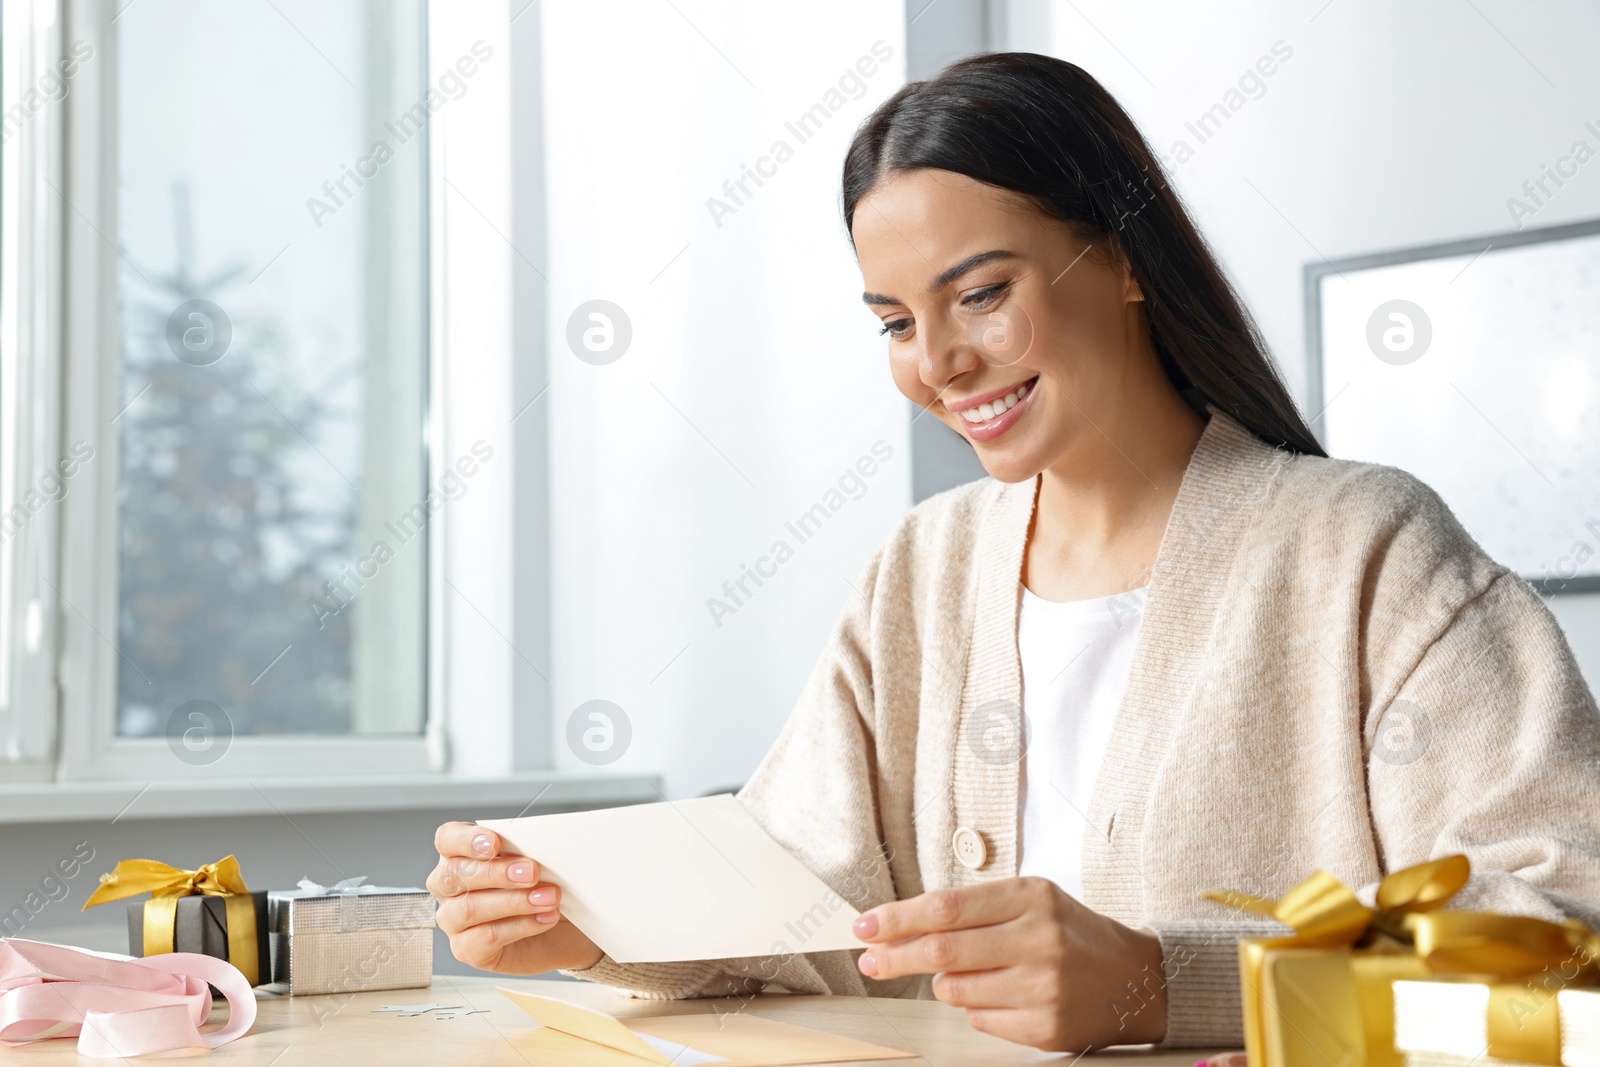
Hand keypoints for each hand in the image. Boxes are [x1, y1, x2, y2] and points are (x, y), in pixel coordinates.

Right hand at [428, 822, 603, 974]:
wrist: (560, 928)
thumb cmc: (541, 886)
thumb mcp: (535, 861)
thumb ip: (525, 850)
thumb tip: (535, 845)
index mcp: (458, 854)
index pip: (447, 839)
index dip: (467, 839)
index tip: (495, 842)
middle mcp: (448, 888)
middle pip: (455, 874)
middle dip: (496, 872)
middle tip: (533, 871)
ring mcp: (452, 921)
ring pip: (469, 908)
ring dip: (514, 901)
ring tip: (549, 897)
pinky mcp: (467, 950)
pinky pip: (487, 937)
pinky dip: (521, 925)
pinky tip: (545, 917)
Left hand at [852, 876, 1166, 1050]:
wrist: (1134, 978)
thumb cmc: (1069, 933)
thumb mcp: (1030, 901)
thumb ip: (972, 911)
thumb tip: (899, 929)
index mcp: (1031, 897)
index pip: (948, 906)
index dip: (899, 917)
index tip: (865, 925)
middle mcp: (1039, 940)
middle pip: (942, 950)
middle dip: (895, 955)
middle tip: (869, 959)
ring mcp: (1044, 987)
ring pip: (954, 990)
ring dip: (944, 982)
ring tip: (971, 973)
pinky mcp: (1046, 1027)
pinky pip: (980, 1019)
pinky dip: (977, 1007)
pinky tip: (1003, 995)